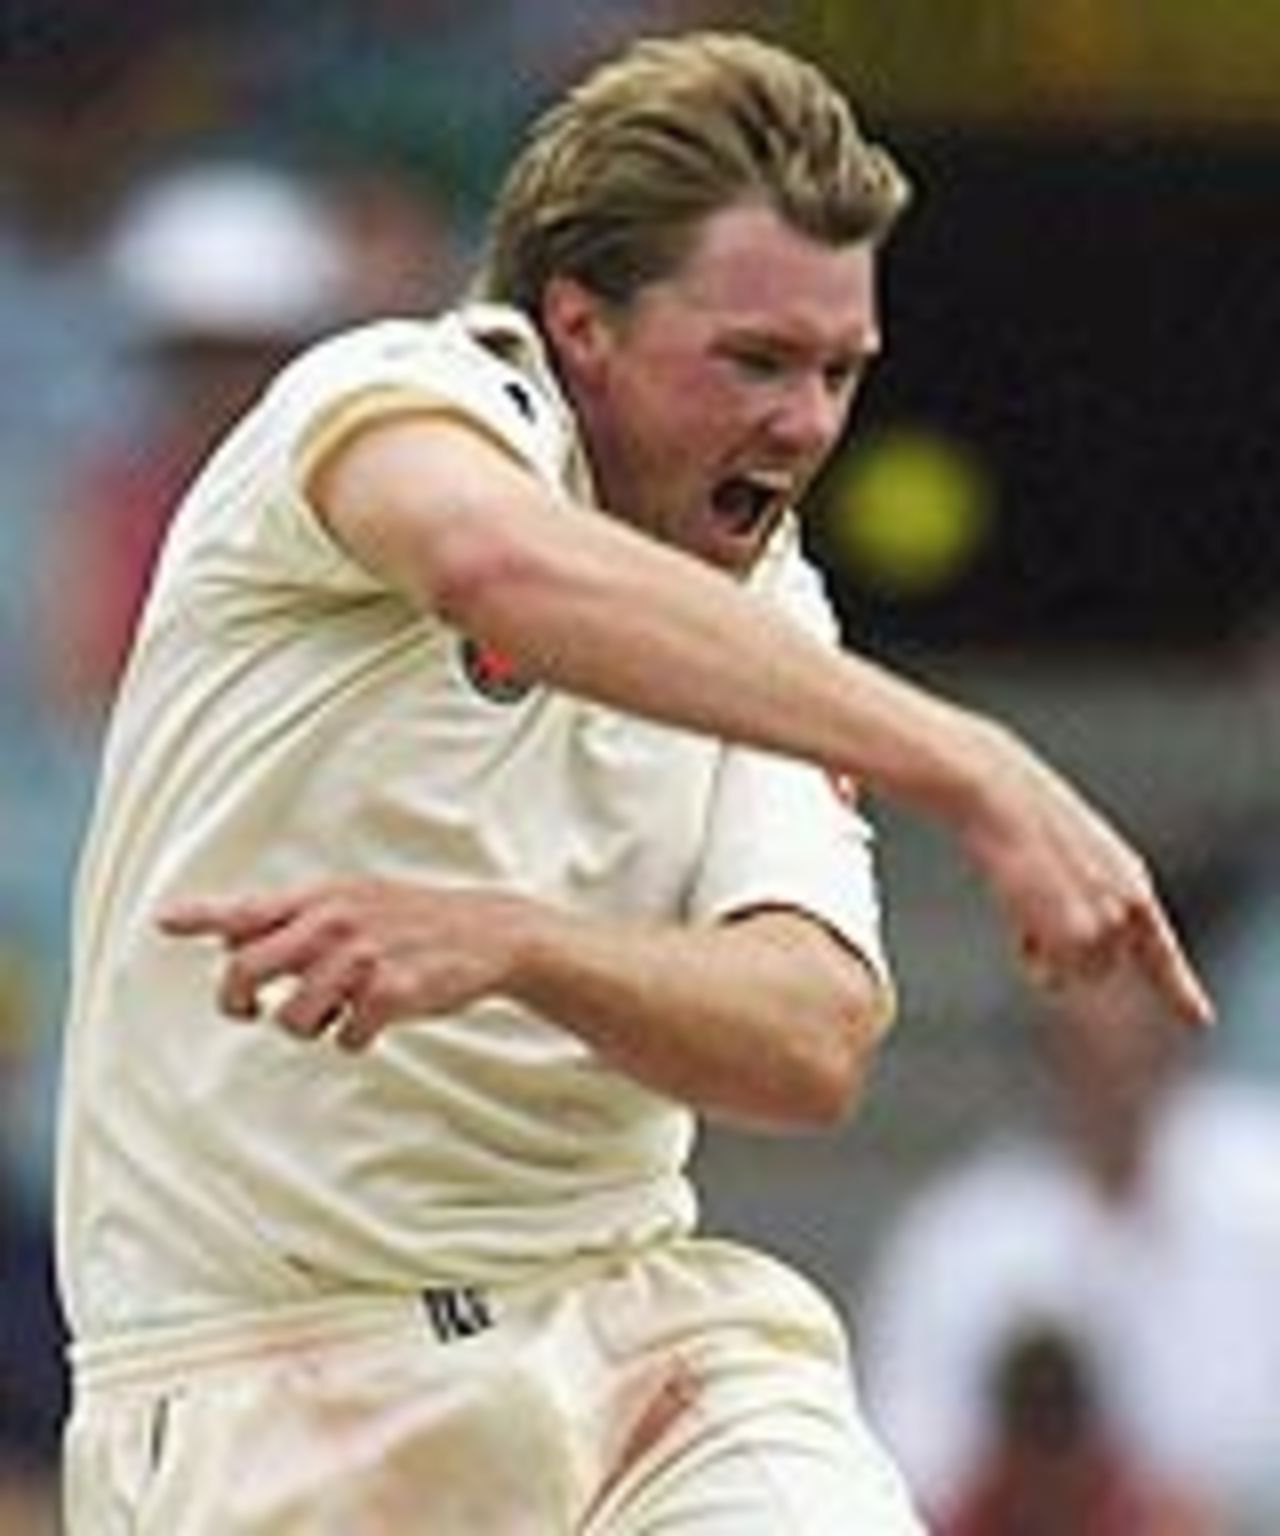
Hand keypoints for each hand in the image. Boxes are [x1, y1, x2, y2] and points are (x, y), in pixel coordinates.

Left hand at [158, 880, 528, 1049]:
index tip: (163, 920)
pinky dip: (353, 1040)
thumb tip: (228, 942)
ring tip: (333, 1015)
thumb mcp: (356, 898)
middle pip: (246, 970)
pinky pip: (344, 1038)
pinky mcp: (392, 993)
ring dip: (306, 1028)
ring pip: (290, 1017)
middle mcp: (336, 922)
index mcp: (322, 898)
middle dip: (238, 1001)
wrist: (492, 931)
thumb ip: (296, 918)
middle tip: (251, 1011)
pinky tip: (373, 1024)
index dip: (202, 915)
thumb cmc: (413, 919)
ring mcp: (363, 957)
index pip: (248, 908)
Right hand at [956, 724, 1212, 1028]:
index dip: (1181, 991)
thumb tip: (1070, 963)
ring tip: (1023, 909)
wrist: (1001, 796)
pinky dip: (1033, 955)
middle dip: (1066, 956)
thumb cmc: (1017, 818)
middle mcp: (1129, 904)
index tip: (1200, 1021)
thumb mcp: (1060, 860)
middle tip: (1030, 921)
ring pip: (1081, 974)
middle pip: (1104, 968)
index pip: (1160, 948)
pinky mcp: (1079, 931)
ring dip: (1049, 956)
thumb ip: (1080, 903)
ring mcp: (1107, 918)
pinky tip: (1019, 915)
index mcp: (1130, 880)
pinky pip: (1056, 972)